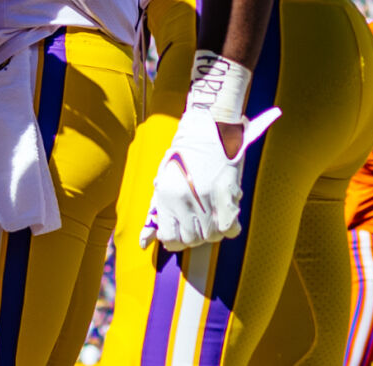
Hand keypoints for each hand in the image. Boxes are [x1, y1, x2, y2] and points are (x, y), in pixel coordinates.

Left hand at [139, 104, 279, 250]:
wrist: (207, 129)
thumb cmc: (182, 157)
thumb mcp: (162, 182)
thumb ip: (154, 214)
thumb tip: (142, 244)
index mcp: (166, 196)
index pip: (169, 238)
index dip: (176, 240)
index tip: (182, 232)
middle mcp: (184, 199)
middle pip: (192, 240)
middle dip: (195, 236)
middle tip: (199, 222)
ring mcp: (206, 196)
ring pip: (212, 236)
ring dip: (213, 231)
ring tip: (212, 216)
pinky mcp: (226, 192)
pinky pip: (230, 227)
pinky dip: (230, 226)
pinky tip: (226, 215)